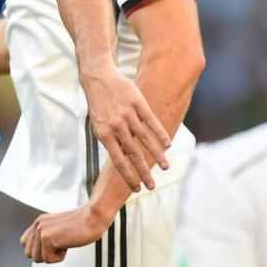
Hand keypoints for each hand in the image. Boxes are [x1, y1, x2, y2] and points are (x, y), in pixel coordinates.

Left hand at [21, 204, 110, 263]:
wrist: (93, 218)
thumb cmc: (82, 225)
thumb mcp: (59, 228)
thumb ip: (47, 235)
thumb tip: (38, 252)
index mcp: (39, 222)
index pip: (24, 243)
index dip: (38, 250)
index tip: (54, 245)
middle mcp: (37, 225)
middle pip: (30, 254)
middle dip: (45, 255)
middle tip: (60, 244)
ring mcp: (41, 231)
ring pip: (38, 258)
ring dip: (53, 256)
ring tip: (64, 243)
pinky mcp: (47, 238)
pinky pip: (49, 259)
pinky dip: (60, 257)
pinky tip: (67, 244)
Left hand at [80, 64, 169, 191]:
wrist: (98, 78)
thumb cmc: (99, 105)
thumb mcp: (99, 124)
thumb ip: (111, 141)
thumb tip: (124, 161)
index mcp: (104, 134)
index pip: (118, 161)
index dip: (128, 176)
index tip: (137, 188)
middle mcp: (116, 126)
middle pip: (133, 154)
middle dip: (143, 172)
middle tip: (152, 187)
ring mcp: (127, 114)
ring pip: (145, 139)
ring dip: (156, 155)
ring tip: (165, 167)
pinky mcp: (137, 103)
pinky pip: (151, 121)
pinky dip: (160, 133)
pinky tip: (168, 144)